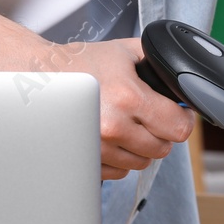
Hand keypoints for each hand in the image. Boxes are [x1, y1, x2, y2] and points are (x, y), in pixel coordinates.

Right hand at [65, 38, 194, 179]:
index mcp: (128, 98)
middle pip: (161, 149)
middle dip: (160, 132)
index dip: (183, 120)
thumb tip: (183, 79)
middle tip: (148, 116)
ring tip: (126, 124)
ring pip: (140, 163)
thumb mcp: (125, 51)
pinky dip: (119, 158)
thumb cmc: (81, 63)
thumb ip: (158, 62)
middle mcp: (113, 127)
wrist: (39, 77)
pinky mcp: (85, 160)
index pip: (178, 129)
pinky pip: (118, 172)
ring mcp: (97, 147)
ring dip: (139, 147)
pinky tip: (111, 137)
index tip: (178, 113)